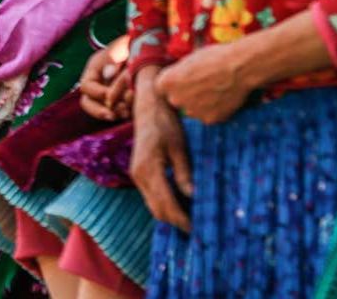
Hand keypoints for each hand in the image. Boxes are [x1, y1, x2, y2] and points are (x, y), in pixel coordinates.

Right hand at [78, 36, 132, 121]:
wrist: (154, 47)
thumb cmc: (136, 44)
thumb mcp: (123, 48)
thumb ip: (114, 61)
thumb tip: (109, 77)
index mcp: (95, 69)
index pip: (86, 87)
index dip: (96, 93)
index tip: (108, 95)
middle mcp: (100, 83)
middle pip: (88, 102)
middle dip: (99, 111)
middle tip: (112, 115)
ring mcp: (111, 93)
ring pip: (103, 110)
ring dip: (113, 114)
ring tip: (125, 113)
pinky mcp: (125, 101)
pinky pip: (120, 112)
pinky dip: (126, 114)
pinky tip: (134, 112)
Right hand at [130, 67, 192, 231]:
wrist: (148, 106)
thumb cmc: (166, 123)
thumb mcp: (179, 147)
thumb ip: (184, 173)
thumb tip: (193, 197)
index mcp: (148, 170)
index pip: (166, 204)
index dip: (182, 219)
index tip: (199, 229)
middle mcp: (138, 175)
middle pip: (157, 210)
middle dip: (177, 222)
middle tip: (200, 228)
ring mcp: (136, 175)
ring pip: (153, 205)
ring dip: (171, 214)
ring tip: (194, 218)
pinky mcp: (139, 173)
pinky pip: (152, 196)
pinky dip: (166, 204)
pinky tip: (183, 203)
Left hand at [156, 42, 254, 124]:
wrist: (239, 67)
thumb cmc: (214, 57)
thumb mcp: (188, 60)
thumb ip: (178, 74)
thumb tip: (178, 78)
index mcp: (166, 82)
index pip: (163, 88)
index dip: (175, 84)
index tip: (185, 80)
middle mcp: (175, 99)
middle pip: (177, 100)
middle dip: (186, 94)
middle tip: (203, 85)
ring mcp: (192, 111)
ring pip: (192, 109)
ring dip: (200, 104)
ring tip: (215, 90)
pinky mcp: (209, 119)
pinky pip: (208, 116)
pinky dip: (215, 110)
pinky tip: (223, 98)